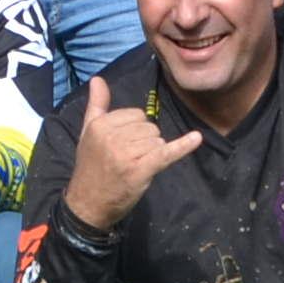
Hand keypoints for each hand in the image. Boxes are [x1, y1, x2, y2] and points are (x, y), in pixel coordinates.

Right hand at [56, 74, 211, 231]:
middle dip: (144, 141)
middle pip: (149, 127)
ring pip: (157, 141)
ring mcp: (127, 154)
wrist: (88, 203)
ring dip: (151, 153)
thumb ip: (96, 105)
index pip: (136, 114)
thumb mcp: (87, 133)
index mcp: (100, 125)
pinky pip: (166, 153)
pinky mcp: (141, 170)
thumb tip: (98, 79)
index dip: (135, 128)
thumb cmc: (90, 166)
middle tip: (127, 158)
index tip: (122, 143)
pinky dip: (183, 146)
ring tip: (134, 166)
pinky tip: (196, 138)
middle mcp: (112, 137)